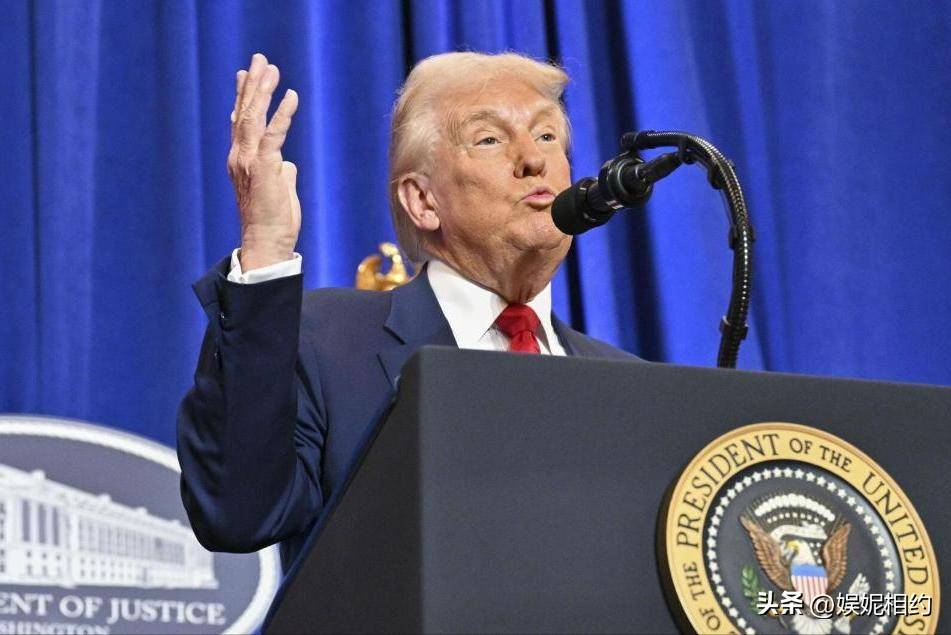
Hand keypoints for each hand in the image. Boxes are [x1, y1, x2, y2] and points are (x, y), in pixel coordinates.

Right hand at [227, 53, 300, 270]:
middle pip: (244, 113)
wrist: (267, 243)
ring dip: (263, 91)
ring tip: (271, 67)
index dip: (243, 97)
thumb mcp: (278, 191)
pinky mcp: (264, 168)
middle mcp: (240, 157)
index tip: (245, 75)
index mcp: (242, 161)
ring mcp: (249, 162)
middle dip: (252, 84)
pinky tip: (291, 96)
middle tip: (259, 59)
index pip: (240, 123)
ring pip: (253, 118)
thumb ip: (280, 173)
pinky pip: (274, 135)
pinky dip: (283, 114)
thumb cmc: (274, 222)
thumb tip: (286, 163)